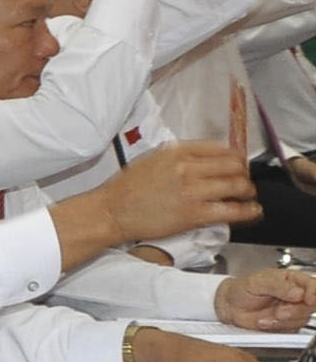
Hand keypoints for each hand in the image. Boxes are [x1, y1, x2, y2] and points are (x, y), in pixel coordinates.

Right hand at [96, 141, 258, 241]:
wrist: (111, 212)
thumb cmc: (125, 188)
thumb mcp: (151, 159)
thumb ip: (178, 156)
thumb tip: (204, 159)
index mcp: (176, 151)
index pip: (220, 148)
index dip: (234, 157)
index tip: (236, 165)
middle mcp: (188, 167)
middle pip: (234, 165)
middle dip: (243, 174)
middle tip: (242, 182)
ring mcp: (193, 191)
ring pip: (238, 186)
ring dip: (247, 191)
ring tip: (246, 196)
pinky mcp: (195, 214)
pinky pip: (232, 210)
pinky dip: (247, 211)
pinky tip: (251, 211)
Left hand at [215, 268, 315, 331]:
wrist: (230, 306)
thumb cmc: (242, 289)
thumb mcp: (257, 282)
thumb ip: (278, 286)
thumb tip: (298, 293)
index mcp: (293, 280)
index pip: (314, 286)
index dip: (315, 293)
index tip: (308, 299)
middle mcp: (297, 296)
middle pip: (311, 305)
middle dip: (295, 311)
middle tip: (280, 312)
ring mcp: (293, 311)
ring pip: (302, 319)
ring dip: (283, 321)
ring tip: (265, 317)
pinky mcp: (287, 325)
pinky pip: (290, 330)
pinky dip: (276, 328)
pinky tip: (263, 322)